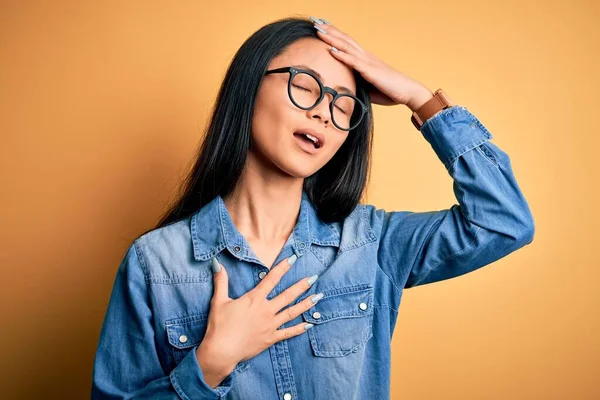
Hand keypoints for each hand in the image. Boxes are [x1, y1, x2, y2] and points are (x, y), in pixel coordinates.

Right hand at [196, 255, 320, 386]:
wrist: (221, 351)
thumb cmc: (219, 326)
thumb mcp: (219, 301)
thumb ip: (221, 282)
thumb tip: (217, 264)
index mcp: (254, 299)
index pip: (271, 279)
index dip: (283, 267)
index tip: (293, 258)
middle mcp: (266, 310)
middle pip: (287, 295)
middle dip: (301, 285)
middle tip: (314, 277)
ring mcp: (270, 325)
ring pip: (292, 312)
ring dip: (306, 304)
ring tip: (318, 297)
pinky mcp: (270, 338)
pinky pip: (288, 332)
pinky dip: (300, 329)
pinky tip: (310, 324)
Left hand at [311, 18, 433, 110]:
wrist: (408, 92)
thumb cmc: (389, 91)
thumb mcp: (368, 87)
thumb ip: (356, 84)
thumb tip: (344, 88)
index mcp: (365, 59)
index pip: (347, 43)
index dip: (334, 34)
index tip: (321, 26)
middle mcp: (366, 56)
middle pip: (344, 39)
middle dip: (329, 30)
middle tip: (315, 20)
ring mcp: (368, 62)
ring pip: (347, 47)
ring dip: (331, 38)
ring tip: (318, 29)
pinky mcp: (371, 72)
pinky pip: (354, 62)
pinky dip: (342, 56)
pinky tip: (332, 50)